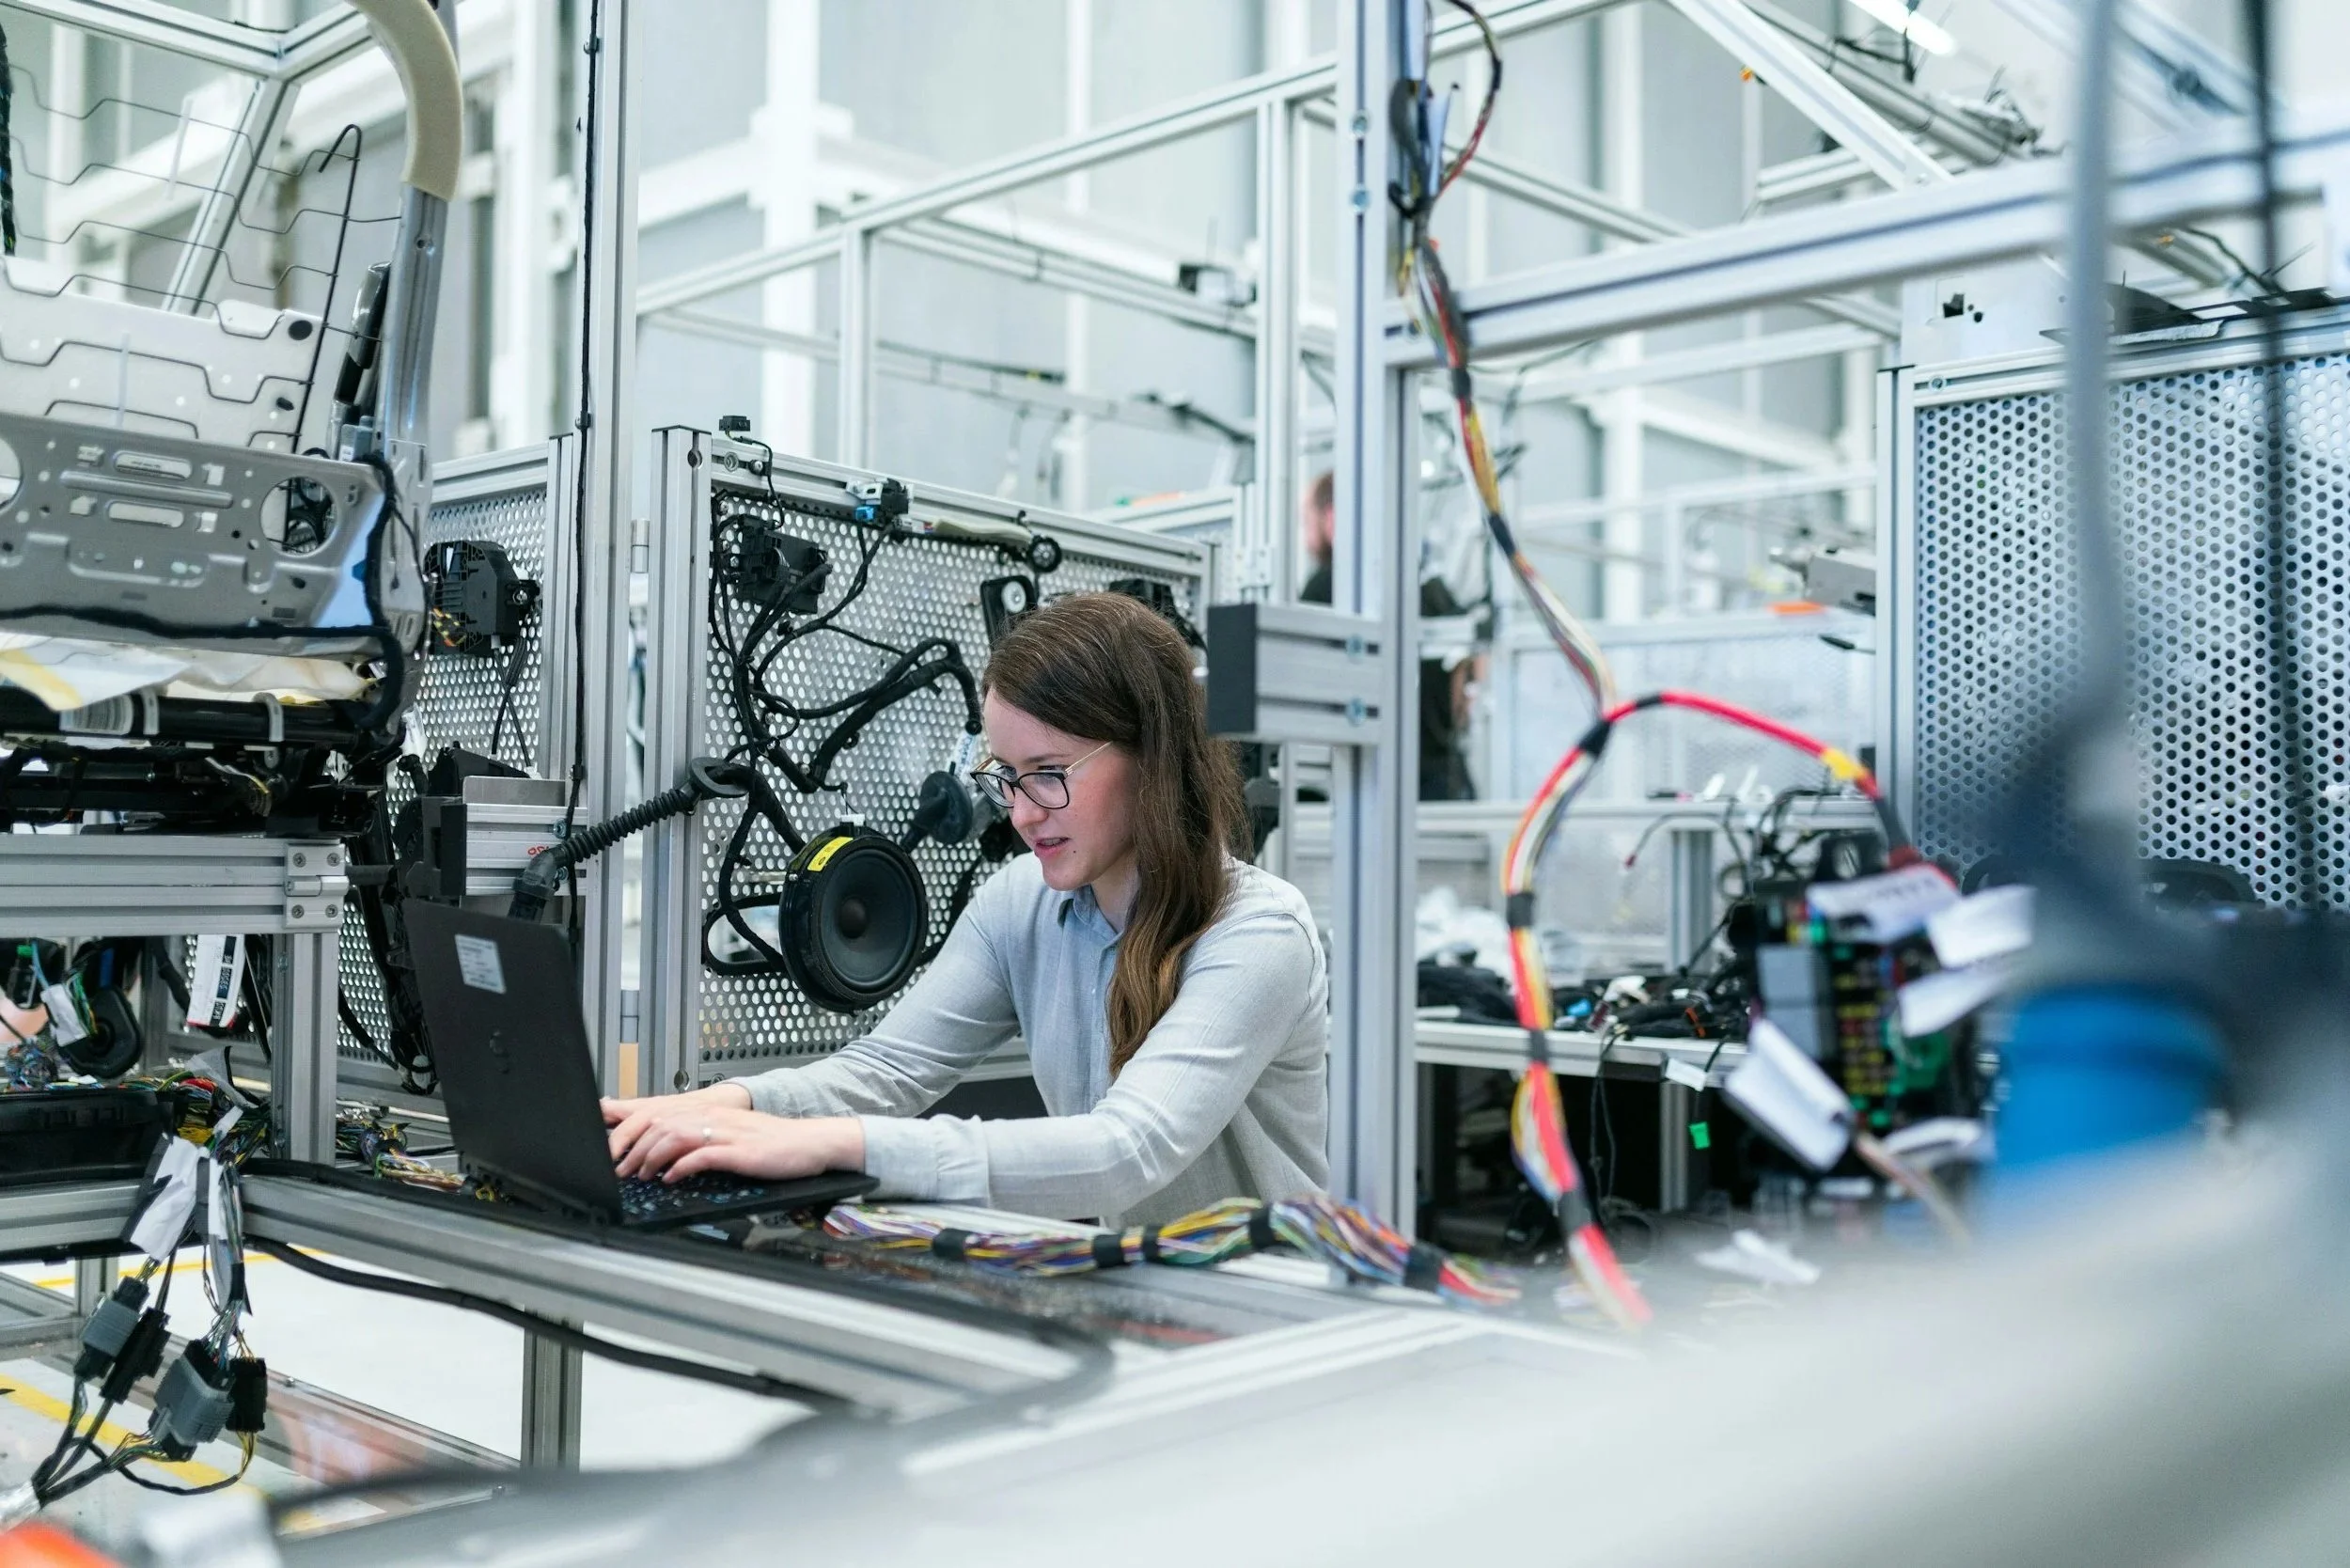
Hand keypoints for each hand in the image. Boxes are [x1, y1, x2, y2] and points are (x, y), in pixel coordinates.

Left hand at [614, 1108, 864, 1185]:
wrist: (811, 1143)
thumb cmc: (775, 1144)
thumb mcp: (734, 1136)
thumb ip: (704, 1141)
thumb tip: (673, 1156)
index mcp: (712, 1113)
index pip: (661, 1115)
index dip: (633, 1132)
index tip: (617, 1152)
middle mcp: (715, 1118)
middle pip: (661, 1124)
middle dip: (634, 1148)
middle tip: (621, 1170)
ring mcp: (727, 1133)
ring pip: (675, 1136)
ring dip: (651, 1157)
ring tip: (641, 1176)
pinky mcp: (739, 1151)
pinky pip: (701, 1156)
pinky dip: (680, 1167)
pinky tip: (671, 1179)